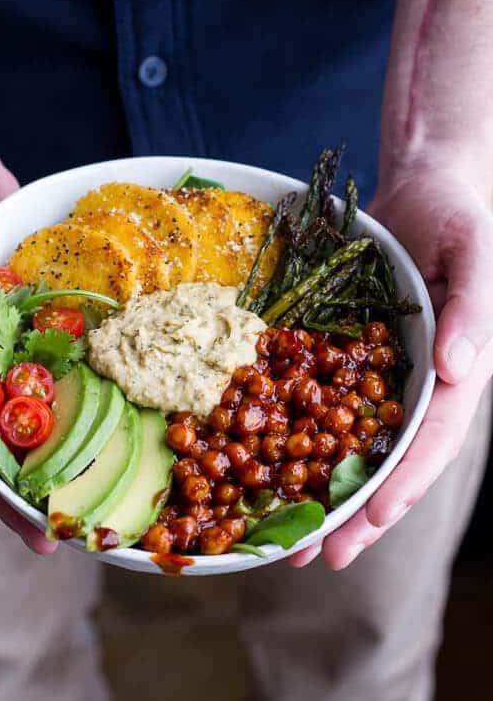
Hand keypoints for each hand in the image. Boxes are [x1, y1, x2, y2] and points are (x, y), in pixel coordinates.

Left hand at [289, 163, 492, 568]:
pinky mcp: (351, 355)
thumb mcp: (475, 253)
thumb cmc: (460, 215)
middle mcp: (420, 384)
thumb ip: (473, 312)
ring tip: (289, 541)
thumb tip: (457, 373)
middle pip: (391, 460)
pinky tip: (269, 466)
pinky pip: (325, 403)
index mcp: (458, 372)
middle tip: (320, 557)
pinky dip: (301, 438)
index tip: (371, 515)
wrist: (425, 183)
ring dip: (325, 492)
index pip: (434, 439)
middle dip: (359, 512)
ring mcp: (384, 373)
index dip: (406, 480)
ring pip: (355, 445)